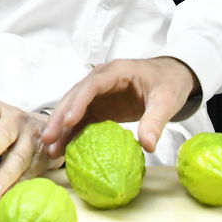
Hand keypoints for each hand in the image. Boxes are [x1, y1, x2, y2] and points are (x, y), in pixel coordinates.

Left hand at [0, 100, 52, 199]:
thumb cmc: (5, 127)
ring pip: (20, 157)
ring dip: (6, 175)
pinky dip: (18, 185)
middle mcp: (17, 122)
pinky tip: (7, 195)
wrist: (46, 130)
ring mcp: (32, 140)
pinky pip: (31, 173)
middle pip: (4, 133)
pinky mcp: (43, 159)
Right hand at [41, 57, 199, 158]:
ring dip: (62, 128)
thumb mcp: (167, 100)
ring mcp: (99, 94)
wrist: (173, 78)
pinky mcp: (101, 107)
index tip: (69, 121)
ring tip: (51, 149)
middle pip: (74, 97)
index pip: (91, 86)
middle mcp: (101, 80)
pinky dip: (73, 133)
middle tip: (48, 138)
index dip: (78, 102)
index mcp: (116, 72)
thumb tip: (147, 146)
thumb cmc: (169, 83)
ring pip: (74, 109)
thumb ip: (156, 121)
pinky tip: (65, 149)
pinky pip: (83, 120)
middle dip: (60, 117)